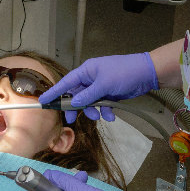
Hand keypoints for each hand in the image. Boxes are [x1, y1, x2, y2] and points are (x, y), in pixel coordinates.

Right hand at [39, 52, 157, 122]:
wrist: (146, 73)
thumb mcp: (105, 84)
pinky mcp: (109, 94)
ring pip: (89, 102)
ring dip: (92, 110)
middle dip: (75, 107)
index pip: (66, 82)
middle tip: (71, 119)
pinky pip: (101, 104)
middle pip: (76, 95)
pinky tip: (111, 116)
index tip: (43, 101)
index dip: (54, 92)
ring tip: (99, 115)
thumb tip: (75, 103)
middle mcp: (91, 78)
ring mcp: (100, 86)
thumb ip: (88, 95)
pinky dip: (105, 111)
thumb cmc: (124, 73)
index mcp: (86, 71)